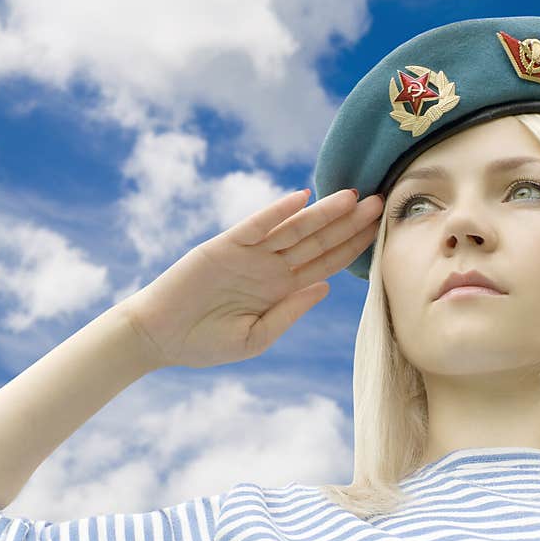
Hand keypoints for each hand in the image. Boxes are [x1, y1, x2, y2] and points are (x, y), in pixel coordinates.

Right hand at [116, 188, 381, 369]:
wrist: (158, 338)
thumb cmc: (206, 343)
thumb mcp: (256, 338)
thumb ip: (290, 311)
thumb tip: (324, 286)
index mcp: (283, 288)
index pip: (327, 262)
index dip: (354, 247)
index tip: (382, 231)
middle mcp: (271, 267)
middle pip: (319, 241)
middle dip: (349, 224)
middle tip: (380, 202)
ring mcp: (249, 254)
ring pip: (294, 229)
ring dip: (323, 213)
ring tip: (352, 197)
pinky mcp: (223, 246)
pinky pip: (255, 226)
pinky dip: (276, 213)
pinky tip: (300, 199)